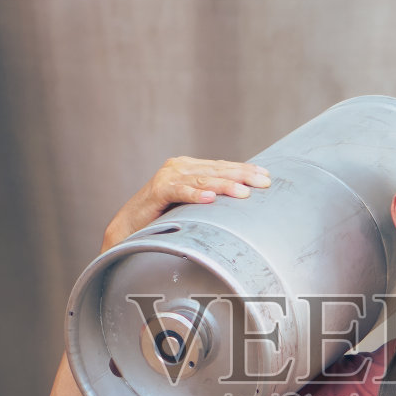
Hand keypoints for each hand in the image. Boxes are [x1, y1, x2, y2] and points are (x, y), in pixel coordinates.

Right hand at [102, 157, 271, 250]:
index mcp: (190, 168)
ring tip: (243, 193)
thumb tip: (242, 202)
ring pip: (202, 180)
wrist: (128, 228)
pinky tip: (209, 200)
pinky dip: (194, 195)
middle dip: (242, 176)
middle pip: (216, 171)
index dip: (244, 170)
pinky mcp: (156, 190)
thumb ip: (210, 198)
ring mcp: (167, 176)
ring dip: (224, 186)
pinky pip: (179, 191)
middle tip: (263, 183)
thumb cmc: (162, 219)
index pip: (222, 167)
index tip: (266, 176)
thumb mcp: (191, 205)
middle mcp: (179, 166)